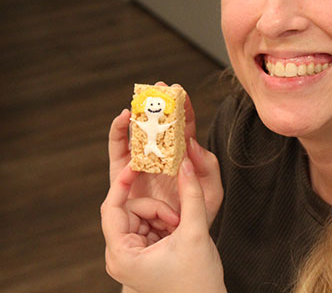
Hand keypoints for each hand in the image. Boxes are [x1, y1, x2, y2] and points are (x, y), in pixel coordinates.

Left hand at [101, 157, 225, 292]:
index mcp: (122, 255)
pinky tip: (177, 234)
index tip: (137, 164)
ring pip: (140, 214)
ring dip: (162, 215)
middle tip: (178, 219)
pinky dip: (164, 223)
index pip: (111, 208)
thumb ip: (191, 194)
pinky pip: (147, 224)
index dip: (123, 183)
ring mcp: (129, 256)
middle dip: (156, 208)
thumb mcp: (195, 232)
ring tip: (180, 230)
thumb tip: (185, 162)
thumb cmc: (197, 282)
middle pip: (129, 210)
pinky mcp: (140, 254)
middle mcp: (119, 256)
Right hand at [108, 82, 222, 224]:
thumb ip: (208, 167)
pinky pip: (121, 153)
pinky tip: (122, 122)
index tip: (180, 91)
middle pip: (160, 126)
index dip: (183, 108)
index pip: (185, 128)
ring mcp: (145, 166)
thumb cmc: (197, 218)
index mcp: (186, 159)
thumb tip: (192, 143)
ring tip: (138, 100)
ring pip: (139, 135)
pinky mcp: (128, 177)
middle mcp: (163, 158)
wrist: (178, 243)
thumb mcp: (212, 192)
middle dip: (159, 106)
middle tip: (157, 88)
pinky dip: (119, 135)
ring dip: (138, 116)